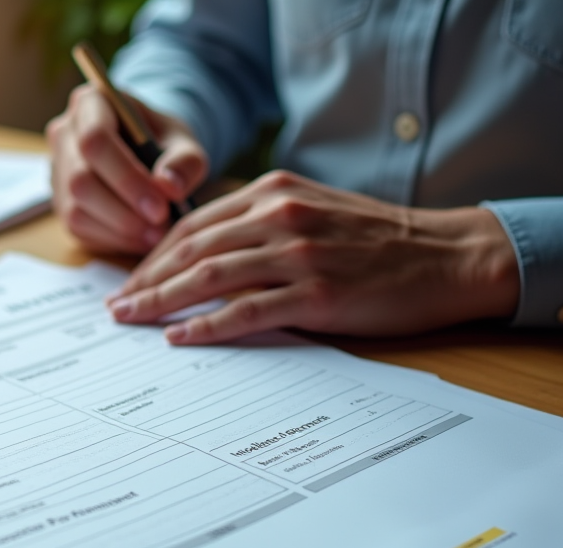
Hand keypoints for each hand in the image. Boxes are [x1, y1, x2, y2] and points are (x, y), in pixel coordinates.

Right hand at [46, 84, 208, 253]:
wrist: (149, 153)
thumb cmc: (163, 142)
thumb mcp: (184, 143)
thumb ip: (185, 161)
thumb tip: (168, 187)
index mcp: (90, 103)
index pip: (95, 140)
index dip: (127, 178)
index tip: (161, 206)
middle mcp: (64, 134)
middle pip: (81, 179)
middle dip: (124, 210)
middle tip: (161, 226)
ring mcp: (57, 170)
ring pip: (75, 209)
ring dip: (119, 229)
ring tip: (156, 235)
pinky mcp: (60, 202)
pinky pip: (78, 228)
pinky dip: (112, 239)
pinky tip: (140, 238)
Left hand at [106, 170, 520, 341]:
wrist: (445, 256)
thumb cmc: (376, 241)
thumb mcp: (312, 211)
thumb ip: (261, 225)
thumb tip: (206, 256)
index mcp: (273, 193)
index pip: (194, 226)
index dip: (154, 256)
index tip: (131, 281)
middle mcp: (279, 216)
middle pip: (191, 250)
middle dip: (146, 280)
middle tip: (117, 308)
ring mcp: (298, 255)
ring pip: (209, 278)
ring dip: (162, 302)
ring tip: (131, 321)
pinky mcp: (316, 294)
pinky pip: (247, 311)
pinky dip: (206, 326)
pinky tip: (179, 338)